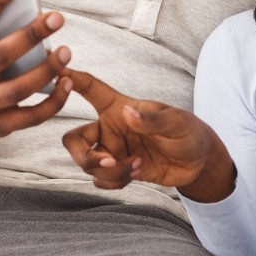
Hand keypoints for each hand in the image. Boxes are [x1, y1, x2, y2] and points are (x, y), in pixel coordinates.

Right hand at [0, 0, 73, 149]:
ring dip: (46, 69)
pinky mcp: (1, 126)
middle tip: (57, 17)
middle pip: (0, 56)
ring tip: (66, 51)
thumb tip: (30, 6)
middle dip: (30, 35)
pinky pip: (33, 116)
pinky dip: (54, 100)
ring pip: (18, 89)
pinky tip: (68, 81)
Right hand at [61, 69, 235, 201]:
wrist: (199, 162)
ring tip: (136, 166)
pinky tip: (136, 173)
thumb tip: (128, 114)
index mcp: (119, 108)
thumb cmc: (189, 131)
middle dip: (83, 156)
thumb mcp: (177, 122)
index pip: (91, 90)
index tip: (57, 73)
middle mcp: (110, 129)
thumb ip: (152, 120)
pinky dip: (115, 182)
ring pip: (88, 165)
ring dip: (110, 172)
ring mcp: (114, 151)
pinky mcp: (120, 170)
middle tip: (108, 162)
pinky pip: (101, 181)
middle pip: (74, 140)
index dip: (72, 80)